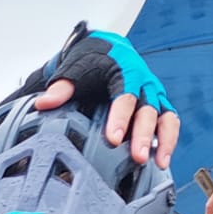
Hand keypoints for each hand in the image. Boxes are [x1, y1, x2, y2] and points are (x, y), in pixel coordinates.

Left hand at [35, 27, 178, 168]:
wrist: (107, 51)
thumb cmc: (91, 61)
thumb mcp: (74, 69)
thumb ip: (62, 87)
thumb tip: (44, 102)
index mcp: (125, 71)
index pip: (125, 95)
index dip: (120, 117)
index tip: (112, 139)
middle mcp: (144, 83)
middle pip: (148, 109)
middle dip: (143, 134)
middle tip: (137, 156)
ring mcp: (153, 96)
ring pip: (165, 117)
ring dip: (164, 140)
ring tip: (158, 162)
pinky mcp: (158, 106)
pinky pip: (169, 123)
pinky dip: (168, 141)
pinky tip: (161, 162)